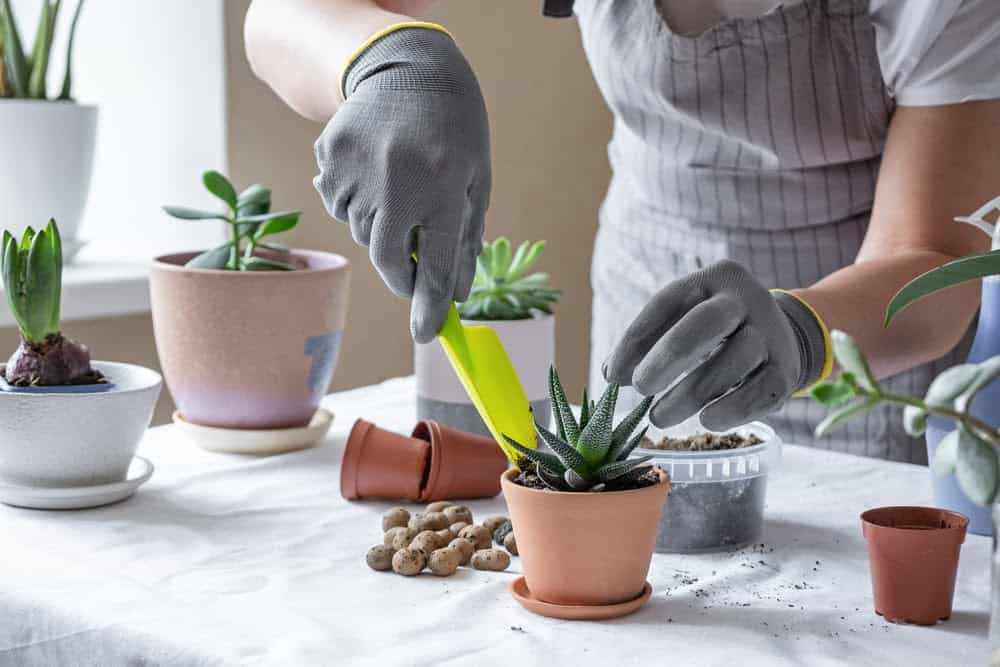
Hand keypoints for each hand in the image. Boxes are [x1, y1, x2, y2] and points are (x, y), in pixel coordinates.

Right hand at [313, 26, 489, 342]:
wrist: (409, 68)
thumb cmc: (455, 131)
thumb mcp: (475, 183)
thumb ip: (466, 241)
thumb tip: (456, 297)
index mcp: (442, 187)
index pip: (436, 265)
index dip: (430, 305)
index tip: (427, 334)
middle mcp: (396, 181)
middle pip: (389, 259)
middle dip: (403, 272)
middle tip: (414, 262)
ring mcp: (357, 169)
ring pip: (363, 233)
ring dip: (383, 229)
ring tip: (401, 188)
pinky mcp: (329, 158)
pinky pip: (340, 206)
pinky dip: (359, 204)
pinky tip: (377, 172)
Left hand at [603, 260, 827, 429]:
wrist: (778, 334)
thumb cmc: (714, 330)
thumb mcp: (681, 320)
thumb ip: (647, 342)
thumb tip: (612, 374)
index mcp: (712, 279)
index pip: (666, 303)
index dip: (635, 339)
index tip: (613, 376)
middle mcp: (746, 299)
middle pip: (706, 324)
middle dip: (668, 358)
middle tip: (640, 388)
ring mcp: (771, 332)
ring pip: (734, 360)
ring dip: (692, 394)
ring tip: (659, 417)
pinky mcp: (787, 369)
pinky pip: (762, 391)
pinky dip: (733, 410)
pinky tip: (707, 422)